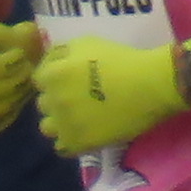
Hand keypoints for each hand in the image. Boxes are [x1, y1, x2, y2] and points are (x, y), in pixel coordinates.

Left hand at [33, 33, 187, 156]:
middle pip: (43, 104)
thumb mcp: (86, 43)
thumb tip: (49, 62)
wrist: (151, 85)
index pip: (39, 80)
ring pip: (48, 128)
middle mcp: (53, 101)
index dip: (54, 79)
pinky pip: (62, 148)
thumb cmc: (121, 59)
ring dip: (59, 123)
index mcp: (53, 75)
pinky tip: (82, 134)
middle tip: (77, 98)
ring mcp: (65, 125)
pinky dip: (69, 142)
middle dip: (57, 100)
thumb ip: (60, 52)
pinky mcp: (80, 143)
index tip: (70, 80)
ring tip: (78, 119)